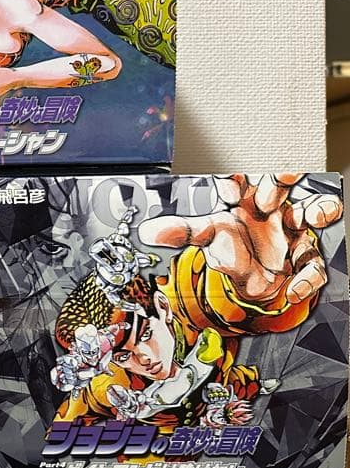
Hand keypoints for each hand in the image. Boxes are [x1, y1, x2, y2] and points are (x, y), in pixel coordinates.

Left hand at [139, 174, 342, 304]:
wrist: (249, 282)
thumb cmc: (230, 247)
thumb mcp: (206, 236)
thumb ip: (181, 231)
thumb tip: (147, 232)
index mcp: (245, 198)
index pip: (243, 179)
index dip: (238, 180)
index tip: (227, 187)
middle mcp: (272, 209)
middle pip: (284, 184)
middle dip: (280, 182)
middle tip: (266, 195)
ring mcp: (292, 231)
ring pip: (318, 210)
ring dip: (320, 209)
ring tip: (312, 215)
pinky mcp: (303, 258)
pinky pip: (314, 265)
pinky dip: (307, 278)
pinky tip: (293, 288)